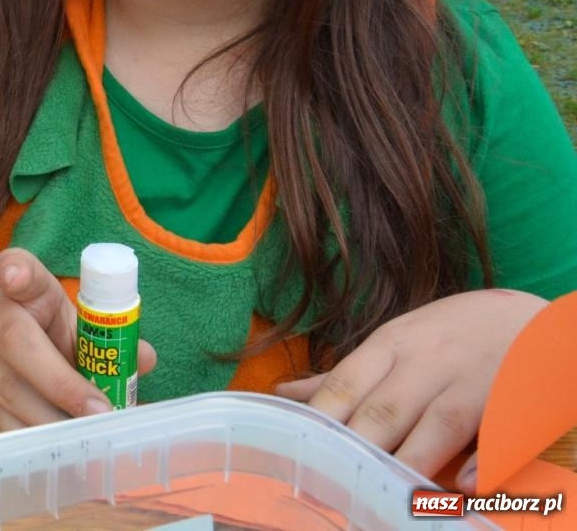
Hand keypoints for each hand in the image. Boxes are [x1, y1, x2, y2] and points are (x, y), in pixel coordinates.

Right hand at [0, 248, 156, 431]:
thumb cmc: (39, 330)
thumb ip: (106, 339)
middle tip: (100, 415)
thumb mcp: (69, 322)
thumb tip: (145, 359)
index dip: (15, 272)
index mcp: (22, 284)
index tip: (15, 277)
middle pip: (15, 343)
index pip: (16, 268)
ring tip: (85, 438)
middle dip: (61, 385)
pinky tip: (53, 446)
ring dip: (50, 421)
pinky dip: (28, 435)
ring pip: (6, 391)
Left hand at [275, 288, 545, 487]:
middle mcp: (426, 363)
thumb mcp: (393, 341)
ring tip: (387, 494)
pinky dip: (483, 460)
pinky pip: (497, 434)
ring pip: (436, 425)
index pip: (345, 385)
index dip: (320, 420)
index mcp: (389, 346)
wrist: (526, 316)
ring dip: (412, 461)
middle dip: (357, 446)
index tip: (296, 451)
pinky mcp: (511, 403)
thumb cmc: (447, 335)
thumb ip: (345, 375)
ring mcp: (470, 382)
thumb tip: (285, 393)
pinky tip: (464, 485)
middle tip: (331, 481)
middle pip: (384, 411)